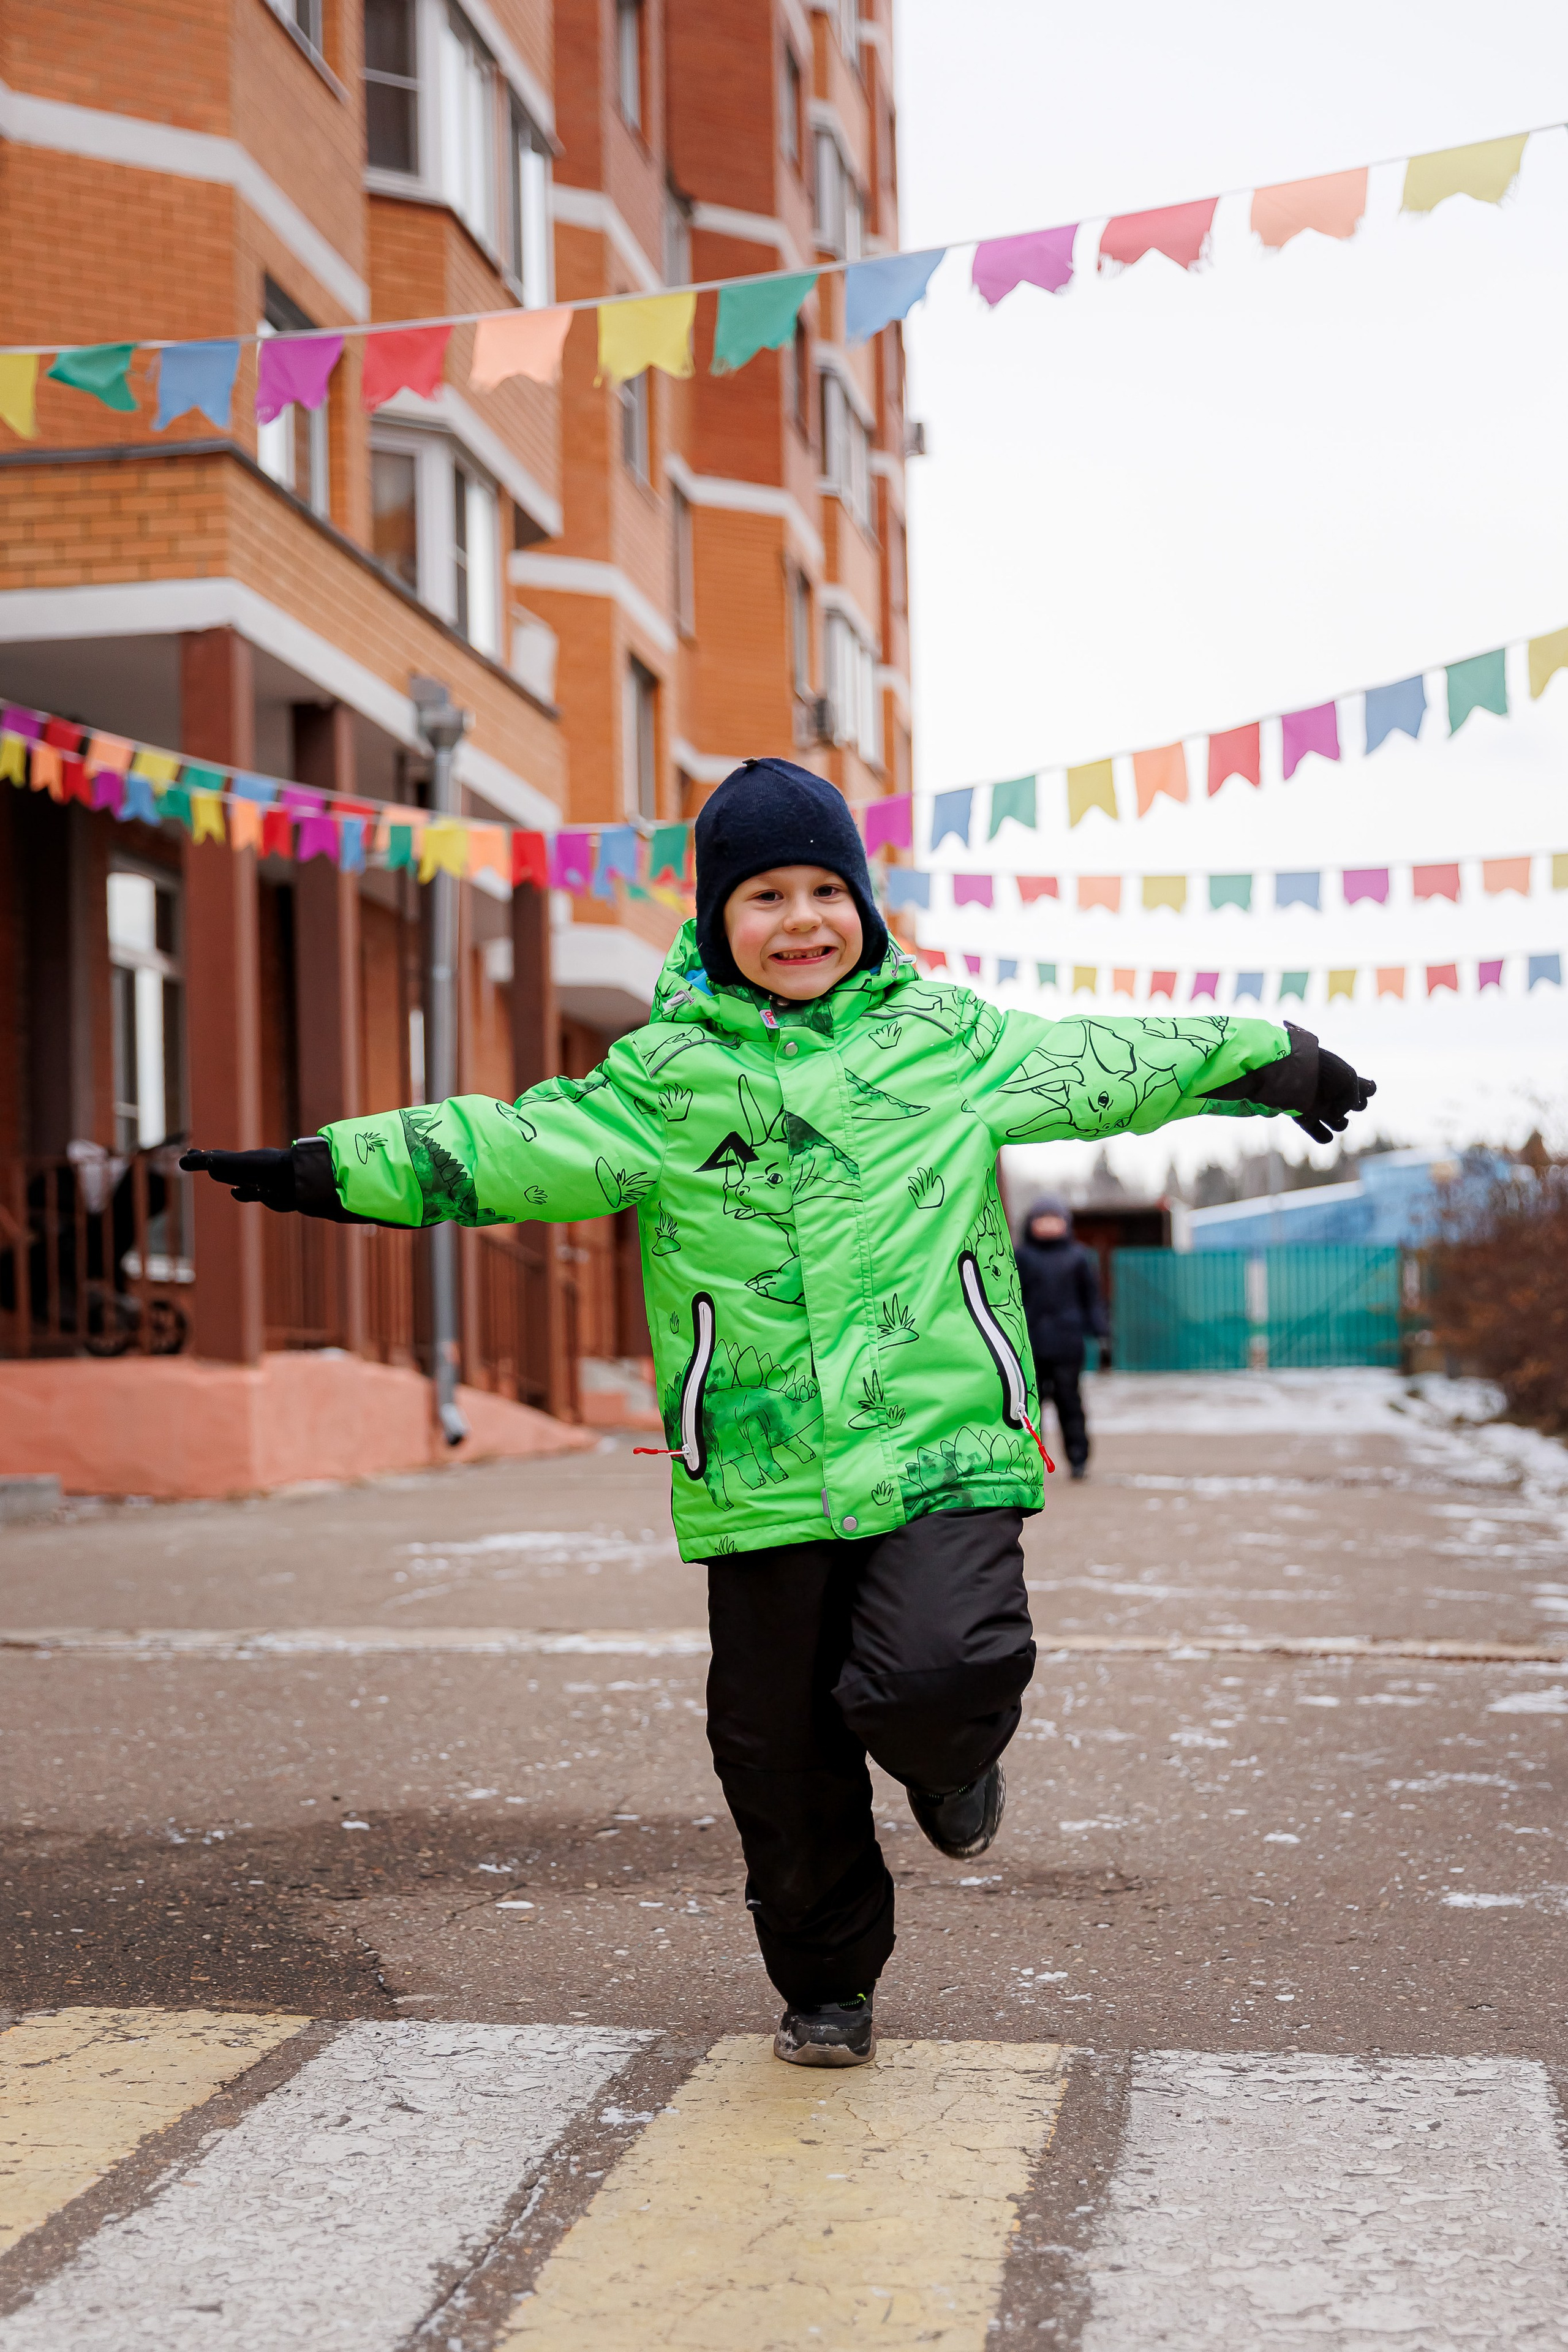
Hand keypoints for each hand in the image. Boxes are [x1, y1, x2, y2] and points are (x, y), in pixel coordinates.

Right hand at [179, 1146, 296, 1208]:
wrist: (300, 1179)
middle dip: (209, 1161)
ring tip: (213, 1172)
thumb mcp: (237, 1164)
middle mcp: (247, 1168)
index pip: (215, 1157)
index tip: (188, 1154)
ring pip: (236, 1177)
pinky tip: (236, 1192)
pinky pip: (250, 1193)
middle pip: (223, 1164)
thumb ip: (213, 1161)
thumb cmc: (268, 1169)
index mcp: (239, 1161)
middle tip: (195, 1157)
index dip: (201, 1157)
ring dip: (224, 1175)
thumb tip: (183, 1160)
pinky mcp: (267, 1194)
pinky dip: (241, 1192)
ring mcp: (257, 1180)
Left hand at [1296, 1050, 1375, 1145]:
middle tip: (1341, 1097)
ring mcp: (1321, 1106)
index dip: (1367, 1090)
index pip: (1368, 1089)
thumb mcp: (1349, 1078)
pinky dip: (1323, 1135)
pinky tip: (1321, 1127)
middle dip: (1352, 1106)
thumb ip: (1352, 1099)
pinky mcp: (1306, 1118)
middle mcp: (1335, 1094)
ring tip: (1330, 1113)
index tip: (1361, 1087)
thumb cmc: (1323, 1072)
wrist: (1292, 1072)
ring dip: (1340, 1123)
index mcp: (1346, 1080)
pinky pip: (1322, 1136)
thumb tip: (1337, 1117)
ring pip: (1341, 1124)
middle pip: (1356, 1107)